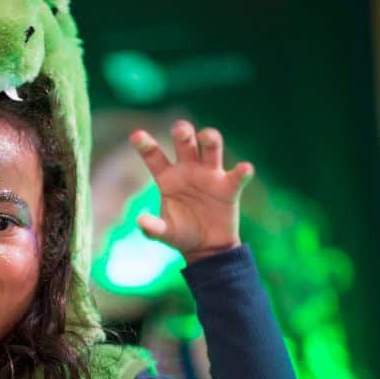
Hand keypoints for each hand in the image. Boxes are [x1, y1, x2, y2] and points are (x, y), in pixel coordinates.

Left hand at [130, 120, 252, 262]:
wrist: (206, 248)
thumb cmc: (182, 233)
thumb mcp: (165, 233)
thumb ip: (153, 228)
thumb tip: (140, 222)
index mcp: (167, 177)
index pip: (154, 156)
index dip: (145, 144)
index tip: (135, 135)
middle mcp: (188, 170)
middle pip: (185, 143)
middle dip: (183, 133)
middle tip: (180, 130)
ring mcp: (210, 176)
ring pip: (211, 149)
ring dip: (210, 139)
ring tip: (206, 136)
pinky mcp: (229, 188)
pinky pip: (237, 177)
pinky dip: (242, 172)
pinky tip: (244, 168)